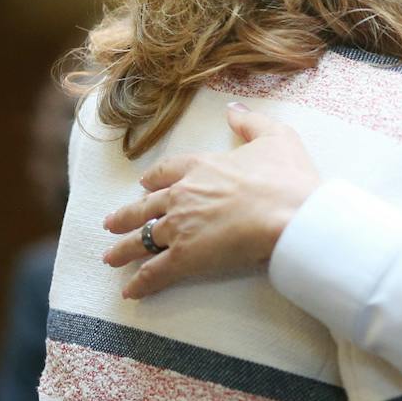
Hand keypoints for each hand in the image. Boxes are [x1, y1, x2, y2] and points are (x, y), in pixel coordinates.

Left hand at [102, 103, 320, 298]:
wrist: (290, 215)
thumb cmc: (286, 178)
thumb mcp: (276, 137)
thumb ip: (250, 122)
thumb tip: (233, 109)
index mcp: (200, 166)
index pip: (166, 171)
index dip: (153, 179)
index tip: (144, 185)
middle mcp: (182, 194)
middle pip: (144, 206)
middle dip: (126, 216)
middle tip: (111, 223)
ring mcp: (180, 226)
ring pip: (142, 238)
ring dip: (123, 249)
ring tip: (111, 257)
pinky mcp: (185, 257)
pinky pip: (154, 271)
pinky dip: (140, 282)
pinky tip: (130, 291)